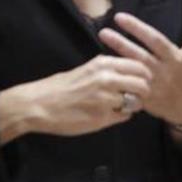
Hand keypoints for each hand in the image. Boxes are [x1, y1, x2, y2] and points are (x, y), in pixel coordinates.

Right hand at [0, 55, 153, 143]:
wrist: (37, 105)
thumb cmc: (60, 87)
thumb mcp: (87, 69)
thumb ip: (109, 70)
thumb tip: (129, 73)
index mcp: (104, 64)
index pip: (139, 66)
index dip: (144, 75)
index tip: (141, 79)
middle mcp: (107, 79)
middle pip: (143, 84)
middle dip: (143, 91)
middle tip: (136, 95)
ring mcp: (105, 99)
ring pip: (136, 102)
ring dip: (133, 105)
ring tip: (123, 106)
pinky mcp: (102, 117)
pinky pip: (124, 116)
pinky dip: (122, 116)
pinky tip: (110, 114)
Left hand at [98, 5, 181, 125]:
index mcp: (174, 58)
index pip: (155, 41)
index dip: (138, 29)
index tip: (120, 17)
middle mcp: (162, 71)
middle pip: (139, 55)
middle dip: (120, 42)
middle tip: (103, 31)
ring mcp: (151, 86)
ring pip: (131, 69)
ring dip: (115, 56)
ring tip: (102, 42)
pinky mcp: (143, 98)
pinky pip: (128, 86)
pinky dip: (116, 77)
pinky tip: (103, 68)